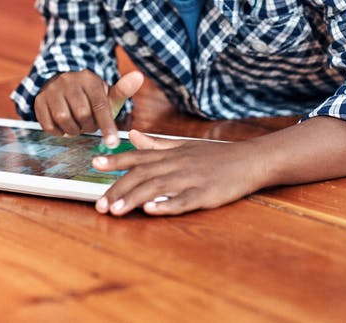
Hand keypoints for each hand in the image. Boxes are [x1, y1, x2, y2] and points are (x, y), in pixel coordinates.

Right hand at [34, 70, 143, 147]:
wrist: (60, 83)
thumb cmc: (89, 95)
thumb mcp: (106, 93)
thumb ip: (122, 90)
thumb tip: (139, 76)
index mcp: (90, 79)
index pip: (100, 105)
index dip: (107, 126)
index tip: (112, 143)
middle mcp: (69, 81)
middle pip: (82, 114)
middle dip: (88, 126)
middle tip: (89, 125)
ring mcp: (52, 90)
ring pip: (64, 119)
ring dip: (73, 130)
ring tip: (77, 126)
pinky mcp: (39, 100)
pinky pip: (48, 125)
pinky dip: (58, 132)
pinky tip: (64, 127)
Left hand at [91, 129, 265, 216]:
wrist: (251, 160)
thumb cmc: (217, 155)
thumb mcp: (185, 145)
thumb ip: (156, 144)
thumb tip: (132, 135)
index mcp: (171, 153)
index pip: (138, 156)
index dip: (116, 160)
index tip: (94, 164)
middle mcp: (177, 164)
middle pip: (142, 175)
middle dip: (118, 189)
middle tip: (99, 205)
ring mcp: (191, 179)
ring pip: (157, 187)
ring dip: (134, 199)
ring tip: (116, 211)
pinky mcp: (205, 194)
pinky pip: (183, 200)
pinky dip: (166, 204)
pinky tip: (151, 210)